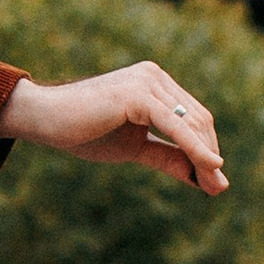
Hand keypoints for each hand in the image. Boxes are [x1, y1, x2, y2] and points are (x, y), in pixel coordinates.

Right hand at [0, 65, 227, 193]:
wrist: (46, 119)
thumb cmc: (85, 132)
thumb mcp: (135, 148)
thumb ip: (170, 157)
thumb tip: (206, 178)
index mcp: (155, 83)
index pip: (193, 116)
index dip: (206, 147)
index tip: (213, 179)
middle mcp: (155, 76)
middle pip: (198, 118)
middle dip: (209, 154)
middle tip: (218, 187)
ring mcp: (147, 81)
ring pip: (190, 122)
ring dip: (205, 156)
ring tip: (213, 185)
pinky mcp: (138, 93)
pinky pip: (174, 125)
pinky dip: (194, 147)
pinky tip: (209, 165)